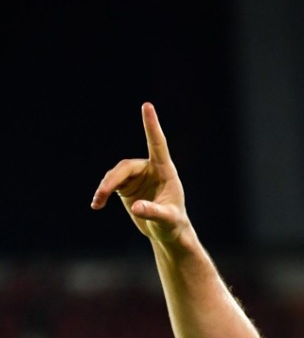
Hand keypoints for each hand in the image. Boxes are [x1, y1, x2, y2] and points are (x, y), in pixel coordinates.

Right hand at [91, 103, 189, 243]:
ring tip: (97, 203)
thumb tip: (136, 207)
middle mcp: (150, 169)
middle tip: (101, 195)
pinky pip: (111, 183)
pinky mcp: (127, 185)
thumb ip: (153, 212)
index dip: (151, 125)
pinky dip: (102, 193)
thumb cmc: (172, 224)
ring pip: (115, 175)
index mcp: (165, 171)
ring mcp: (137, 176)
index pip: (157, 144)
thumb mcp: (166, 220)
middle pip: (126, 167)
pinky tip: (97, 204)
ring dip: (105, 188)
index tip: (147, 106)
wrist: (166, 232)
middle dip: (112, 180)